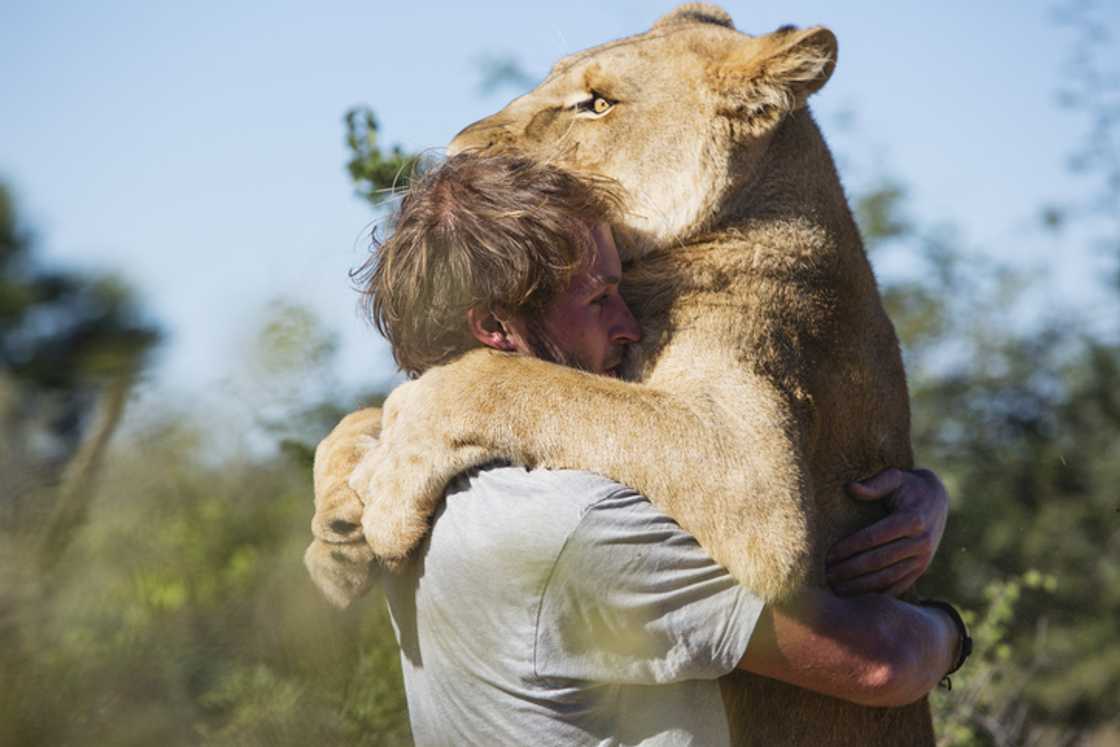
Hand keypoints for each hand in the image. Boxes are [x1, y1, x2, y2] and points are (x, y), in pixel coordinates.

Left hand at [826, 468, 948, 596]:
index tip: (828, 554)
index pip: (874, 538)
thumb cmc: (907, 486)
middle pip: (878, 561)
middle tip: (826, 574)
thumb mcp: (894, 477)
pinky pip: (897, 586)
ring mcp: (923, 559)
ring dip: (860, 586)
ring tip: (835, 588)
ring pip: (887, 578)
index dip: (849, 547)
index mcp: (912, 519)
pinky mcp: (921, 569)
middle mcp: (921, 542)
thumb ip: (874, 484)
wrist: (937, 499)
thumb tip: (850, 487)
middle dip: (850, 570)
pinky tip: (854, 596)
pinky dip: (876, 593)